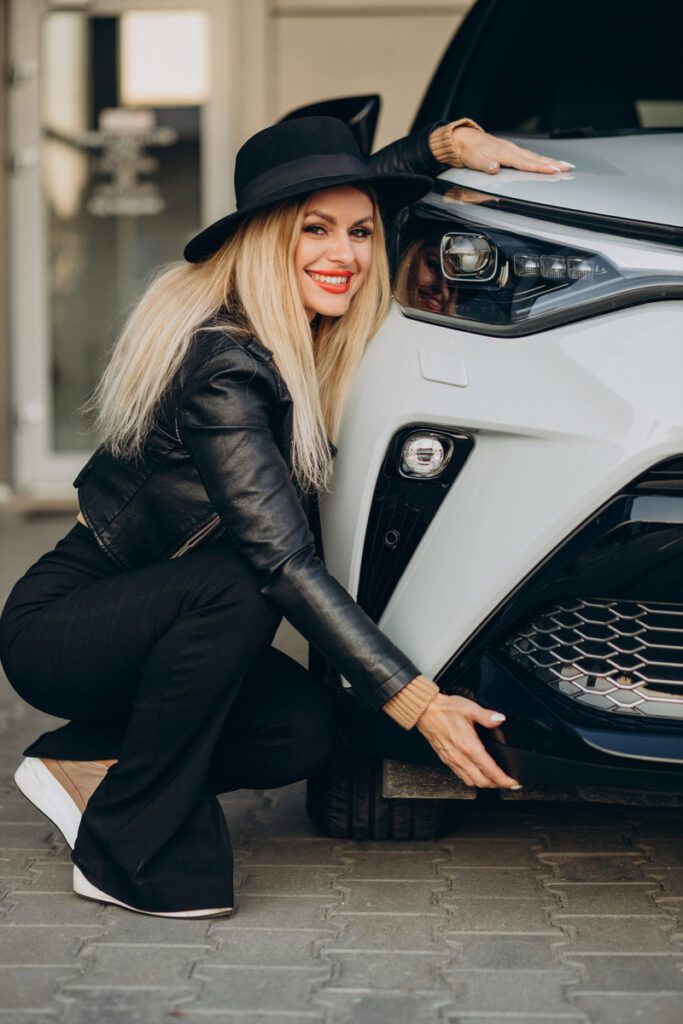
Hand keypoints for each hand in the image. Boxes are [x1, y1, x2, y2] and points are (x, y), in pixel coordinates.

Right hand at [416, 691, 520, 788]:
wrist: (426, 711)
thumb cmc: (445, 710)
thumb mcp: (469, 708)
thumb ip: (487, 716)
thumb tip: (500, 719)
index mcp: (468, 746)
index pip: (490, 770)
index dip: (504, 780)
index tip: (513, 782)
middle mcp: (460, 757)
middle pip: (482, 782)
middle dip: (497, 784)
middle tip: (507, 781)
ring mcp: (452, 760)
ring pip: (471, 782)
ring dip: (485, 784)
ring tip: (494, 779)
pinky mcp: (446, 760)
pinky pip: (461, 776)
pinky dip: (472, 779)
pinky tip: (476, 772)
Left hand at [452, 126, 572, 175]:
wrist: (463, 140)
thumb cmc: (469, 150)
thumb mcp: (474, 159)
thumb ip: (485, 164)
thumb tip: (494, 168)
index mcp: (504, 153)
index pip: (525, 162)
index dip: (539, 167)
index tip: (553, 171)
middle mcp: (510, 150)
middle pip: (535, 158)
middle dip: (552, 164)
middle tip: (567, 168)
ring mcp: (512, 150)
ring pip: (534, 157)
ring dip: (549, 161)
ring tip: (563, 166)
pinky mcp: (510, 152)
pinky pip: (529, 157)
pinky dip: (540, 160)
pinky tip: (547, 163)